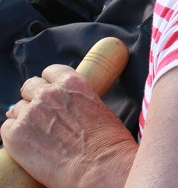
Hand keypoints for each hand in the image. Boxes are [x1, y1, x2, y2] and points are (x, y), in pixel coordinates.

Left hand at [1, 65, 136, 187]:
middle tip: (41, 116)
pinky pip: (7, 128)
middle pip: (29, 86)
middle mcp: (48, 94)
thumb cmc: (107, 143)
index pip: (50, 72)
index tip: (51, 94)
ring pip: (16, 108)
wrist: (98, 166)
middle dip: (33, 98)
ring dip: (24, 118)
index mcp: (72, 83)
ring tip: (37, 135)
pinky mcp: (15, 134)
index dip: (50, 84)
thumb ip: (76, 100)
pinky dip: (14, 135)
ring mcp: (29, 113)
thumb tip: (66, 108)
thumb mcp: (97, 108)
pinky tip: (29, 145)